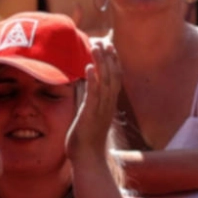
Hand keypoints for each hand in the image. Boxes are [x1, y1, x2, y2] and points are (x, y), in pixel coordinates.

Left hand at [68, 40, 121, 163]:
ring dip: (102, 62)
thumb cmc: (86, 137)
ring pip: (106, 80)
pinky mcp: (92, 114)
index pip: (115, 75)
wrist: (88, 158)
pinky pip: (94, 94)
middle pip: (114, 74)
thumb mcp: (88, 112)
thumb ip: (87, 97)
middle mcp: (109, 102)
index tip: (107, 45)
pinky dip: (93, 79)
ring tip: (97, 46)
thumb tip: (81, 82)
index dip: (113, 59)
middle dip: (109, 56)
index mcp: (109, 101)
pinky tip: (89, 67)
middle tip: (103, 40)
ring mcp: (102, 108)